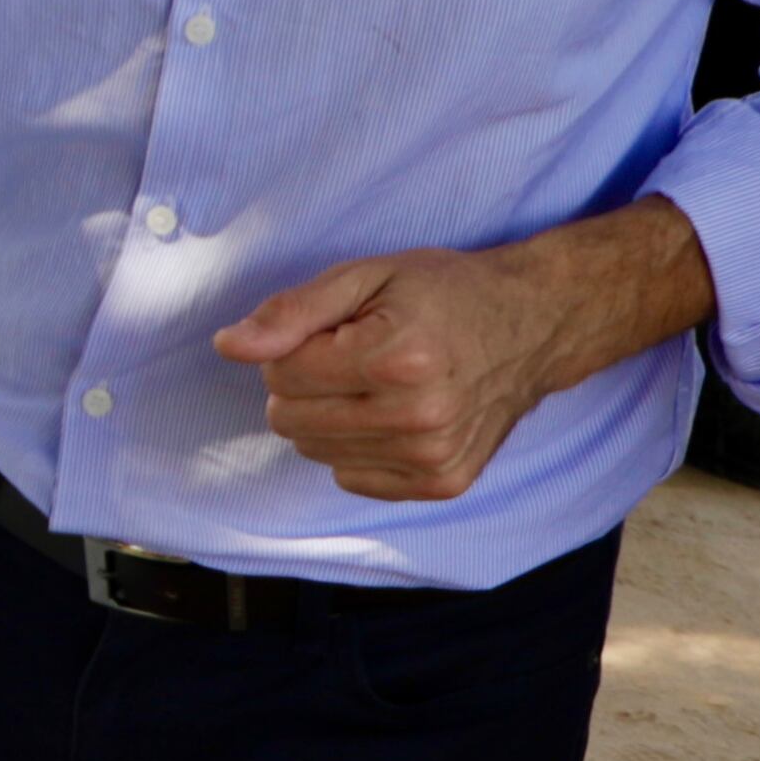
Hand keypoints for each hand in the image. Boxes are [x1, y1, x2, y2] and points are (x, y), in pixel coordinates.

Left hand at [216, 203, 715, 504]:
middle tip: (354, 356)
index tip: (337, 330)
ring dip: (329, 416)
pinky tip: (394, 414)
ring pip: (314, 451)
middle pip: (290, 418)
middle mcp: (419, 417)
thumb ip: (292, 312)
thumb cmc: (444, 294)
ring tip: (377, 382)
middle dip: (305, 383)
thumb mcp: (366, 277)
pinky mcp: (441, 483)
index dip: (295, 346)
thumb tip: (228, 346)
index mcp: (398, 359)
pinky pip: (350, 477)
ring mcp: (433, 458)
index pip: (281, 373)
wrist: (531, 327)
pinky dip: (358, 446)